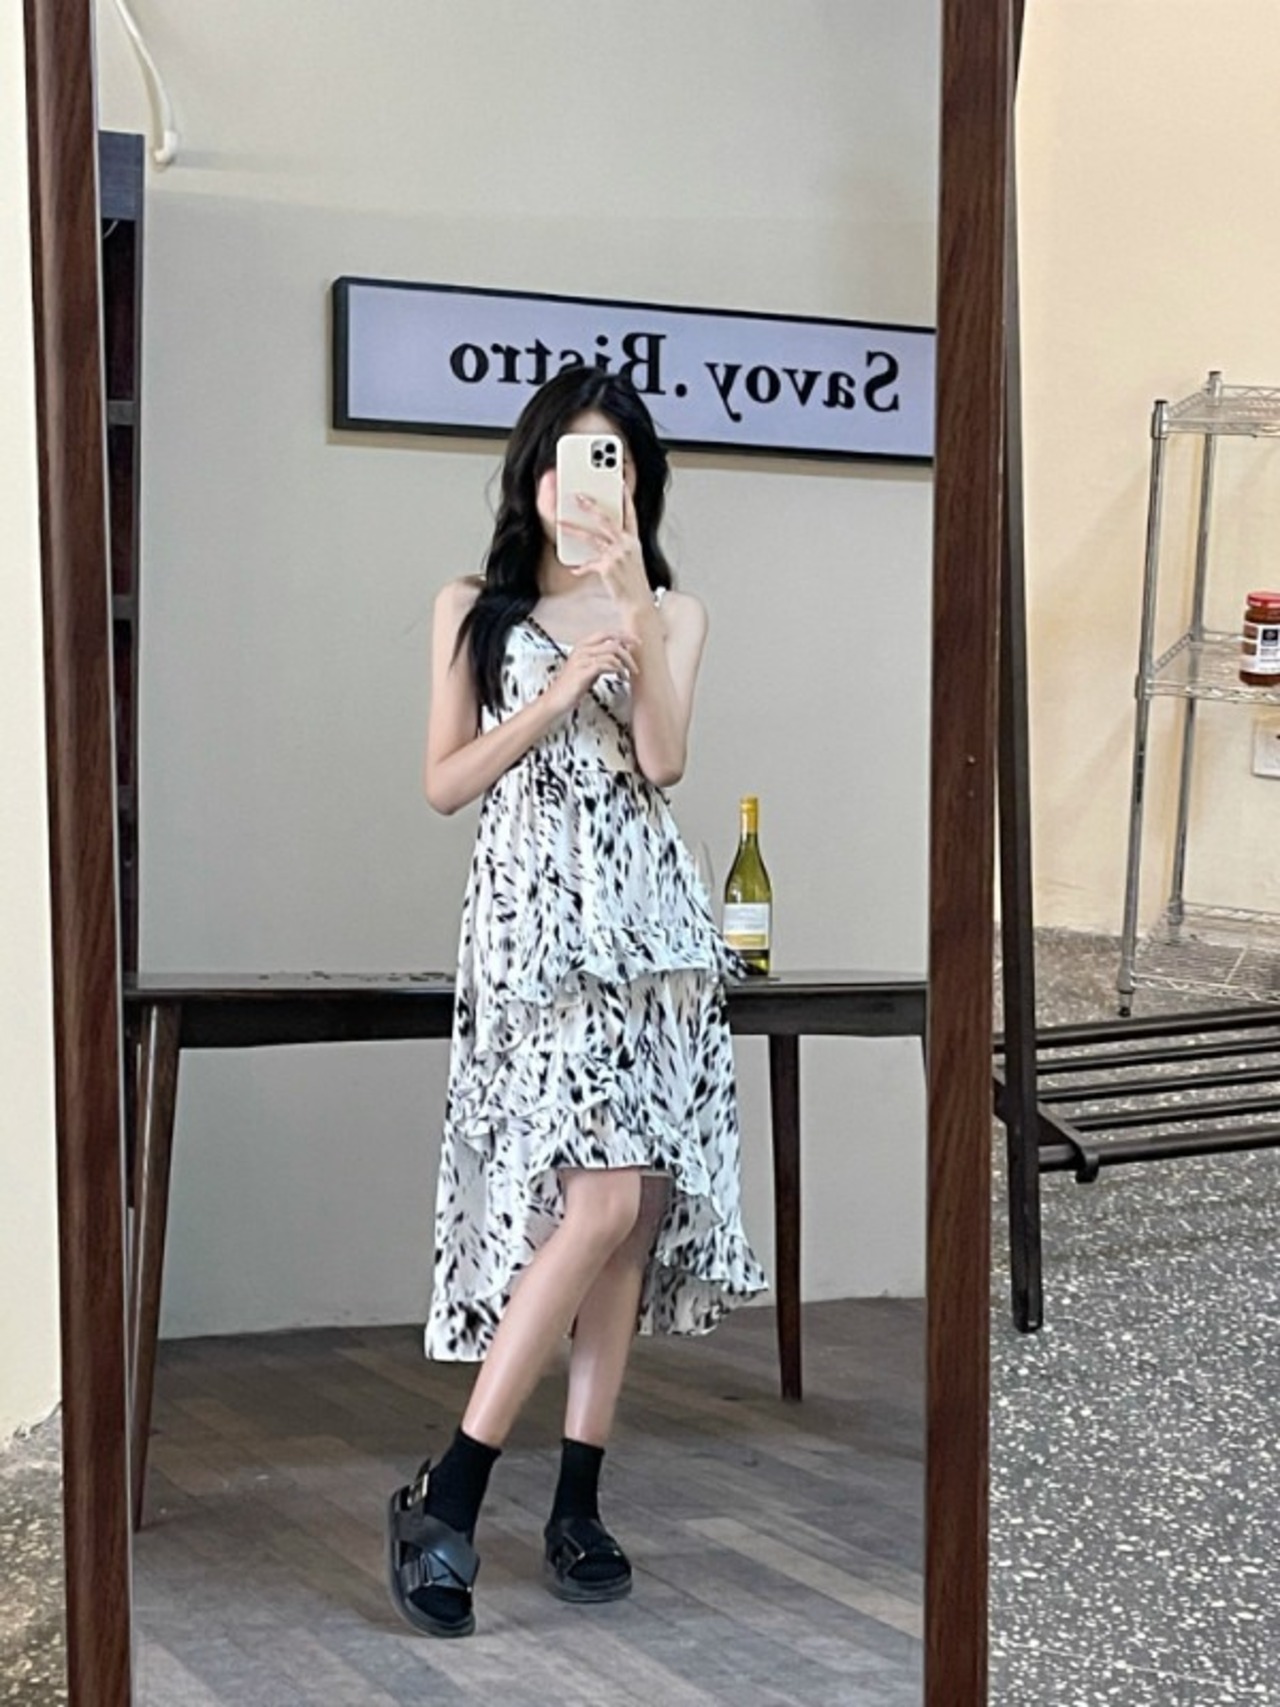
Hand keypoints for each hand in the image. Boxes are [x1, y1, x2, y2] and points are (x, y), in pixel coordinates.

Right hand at [546, 629, 638, 714]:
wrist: (556, 700)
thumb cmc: (574, 685)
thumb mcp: (590, 668)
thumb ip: (603, 659)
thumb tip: (622, 653)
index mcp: (583, 645)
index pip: (607, 633)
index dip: (624, 636)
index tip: (637, 642)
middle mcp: (582, 649)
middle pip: (612, 642)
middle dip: (628, 653)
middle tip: (635, 665)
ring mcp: (581, 660)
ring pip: (611, 653)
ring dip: (624, 664)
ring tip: (627, 676)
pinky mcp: (582, 672)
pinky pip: (605, 664)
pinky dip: (616, 669)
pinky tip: (619, 677)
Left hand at [558, 487, 651, 618]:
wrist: (638, 603)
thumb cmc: (633, 583)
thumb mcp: (631, 560)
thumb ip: (618, 546)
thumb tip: (599, 539)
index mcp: (633, 541)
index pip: (630, 514)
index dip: (626, 497)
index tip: (619, 483)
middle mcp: (626, 544)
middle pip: (606, 519)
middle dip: (590, 506)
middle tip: (578, 496)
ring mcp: (617, 555)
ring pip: (591, 537)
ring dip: (573, 529)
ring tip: (560, 523)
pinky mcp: (607, 567)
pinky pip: (588, 563)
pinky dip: (580, 567)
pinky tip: (574, 569)